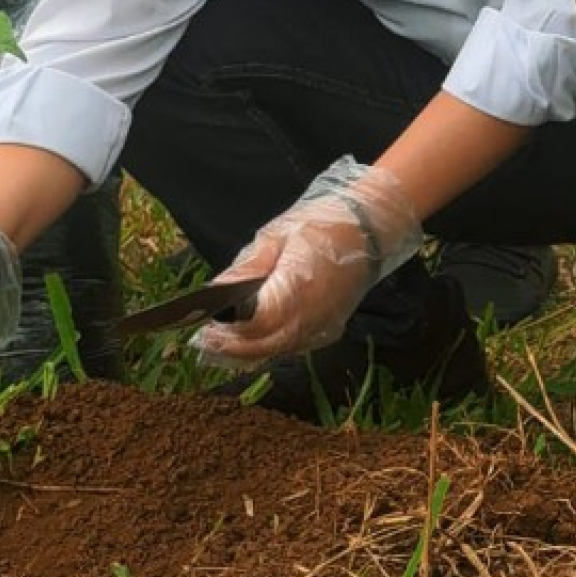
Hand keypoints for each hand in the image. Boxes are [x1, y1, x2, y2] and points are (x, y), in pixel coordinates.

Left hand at [197, 158, 422, 367]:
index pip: (258, 323)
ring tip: (221, 343)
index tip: (205, 328)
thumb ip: (246, 269)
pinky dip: (272, 347)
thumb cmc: (321, 224)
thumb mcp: (276, 236)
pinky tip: (253, 340)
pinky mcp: (331, 330)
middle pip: (267, 346)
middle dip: (233, 348)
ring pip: (281, 351)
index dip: (230, 331)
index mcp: (299, 287)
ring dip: (250, 352)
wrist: (370, 229)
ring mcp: (325, 326)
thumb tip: (216, 291)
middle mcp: (314, 315)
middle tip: (206, 342)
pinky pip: (296, 347)